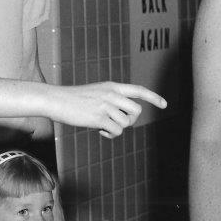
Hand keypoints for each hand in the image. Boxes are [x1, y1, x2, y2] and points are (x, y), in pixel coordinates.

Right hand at [51, 83, 166, 137]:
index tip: (164, 104)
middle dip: (131, 120)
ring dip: (117, 128)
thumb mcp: (96, 93)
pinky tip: (99, 130)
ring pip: (125, 123)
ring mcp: (106, 105)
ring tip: (103, 126)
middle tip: (118, 122)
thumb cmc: (74, 99)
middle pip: (136, 111)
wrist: (56, 100)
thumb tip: (123, 120)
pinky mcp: (99, 118)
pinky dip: (110, 134)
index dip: (153, 97)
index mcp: (112, 86)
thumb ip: (112, 101)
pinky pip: (115, 131)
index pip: (138, 90)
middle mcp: (112, 94)